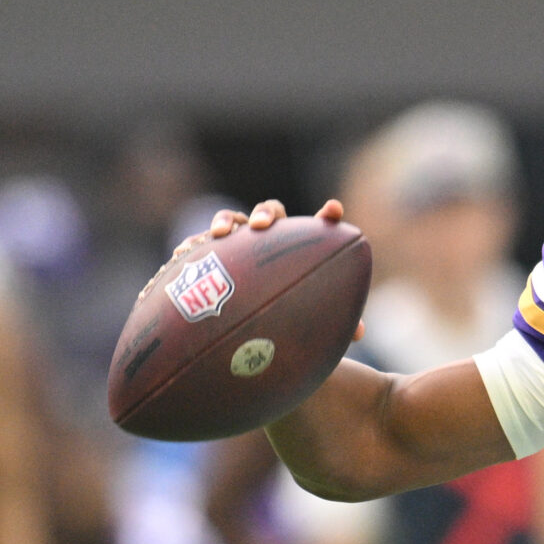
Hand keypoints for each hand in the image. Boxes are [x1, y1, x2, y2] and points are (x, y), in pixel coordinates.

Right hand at [201, 199, 361, 338]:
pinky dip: (194, 245)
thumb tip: (359, 333)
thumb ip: (334, 321)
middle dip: (266, 214)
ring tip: (221, 233)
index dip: (327, 217)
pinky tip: (184, 253)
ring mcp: (240, 246)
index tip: (334, 210)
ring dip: (227, 221)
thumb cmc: (288, 321)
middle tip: (264, 226)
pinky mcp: (211, 257)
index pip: (317, 228)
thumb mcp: (310, 320)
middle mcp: (270, 242)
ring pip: (233, 221)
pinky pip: (201, 246)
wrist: (247, 327)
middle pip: (271, 214)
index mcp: (299, 250)